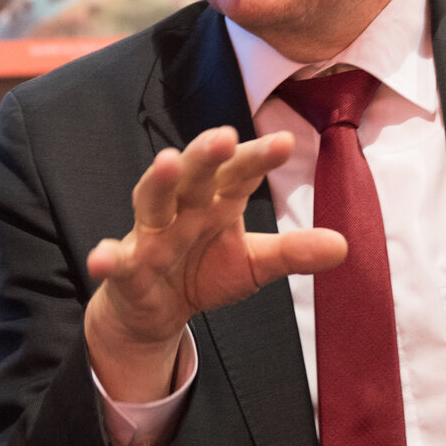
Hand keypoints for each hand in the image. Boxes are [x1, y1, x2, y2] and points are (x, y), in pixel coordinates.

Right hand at [84, 127, 346, 400]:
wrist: (154, 309)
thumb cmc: (202, 270)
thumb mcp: (254, 264)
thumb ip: (293, 252)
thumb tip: (345, 245)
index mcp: (215, 200)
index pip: (238, 172)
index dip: (258, 157)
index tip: (286, 142)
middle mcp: (181, 208)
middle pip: (192, 175)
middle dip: (205, 155)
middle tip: (224, 137)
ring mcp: (150, 235)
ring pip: (151, 201)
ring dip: (157, 181)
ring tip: (167, 162)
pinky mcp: (127, 268)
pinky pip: (117, 261)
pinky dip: (107, 257)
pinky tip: (100, 257)